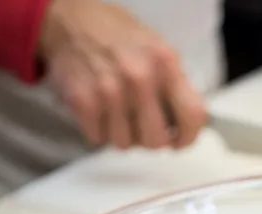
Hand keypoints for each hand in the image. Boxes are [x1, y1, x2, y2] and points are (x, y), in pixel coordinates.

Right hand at [39, 0, 205, 149]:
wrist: (69, 21)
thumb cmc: (116, 36)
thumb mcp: (158, 49)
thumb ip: (175, 85)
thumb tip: (187, 122)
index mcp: (165, 63)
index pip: (193, 116)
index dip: (188, 137)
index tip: (180, 141)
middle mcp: (140, 77)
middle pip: (156, 141)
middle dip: (151, 139)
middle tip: (144, 128)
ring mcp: (110, 91)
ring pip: (125, 144)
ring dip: (122, 134)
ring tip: (118, 112)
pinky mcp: (84, 101)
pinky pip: (99, 138)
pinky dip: (99, 130)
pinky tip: (100, 110)